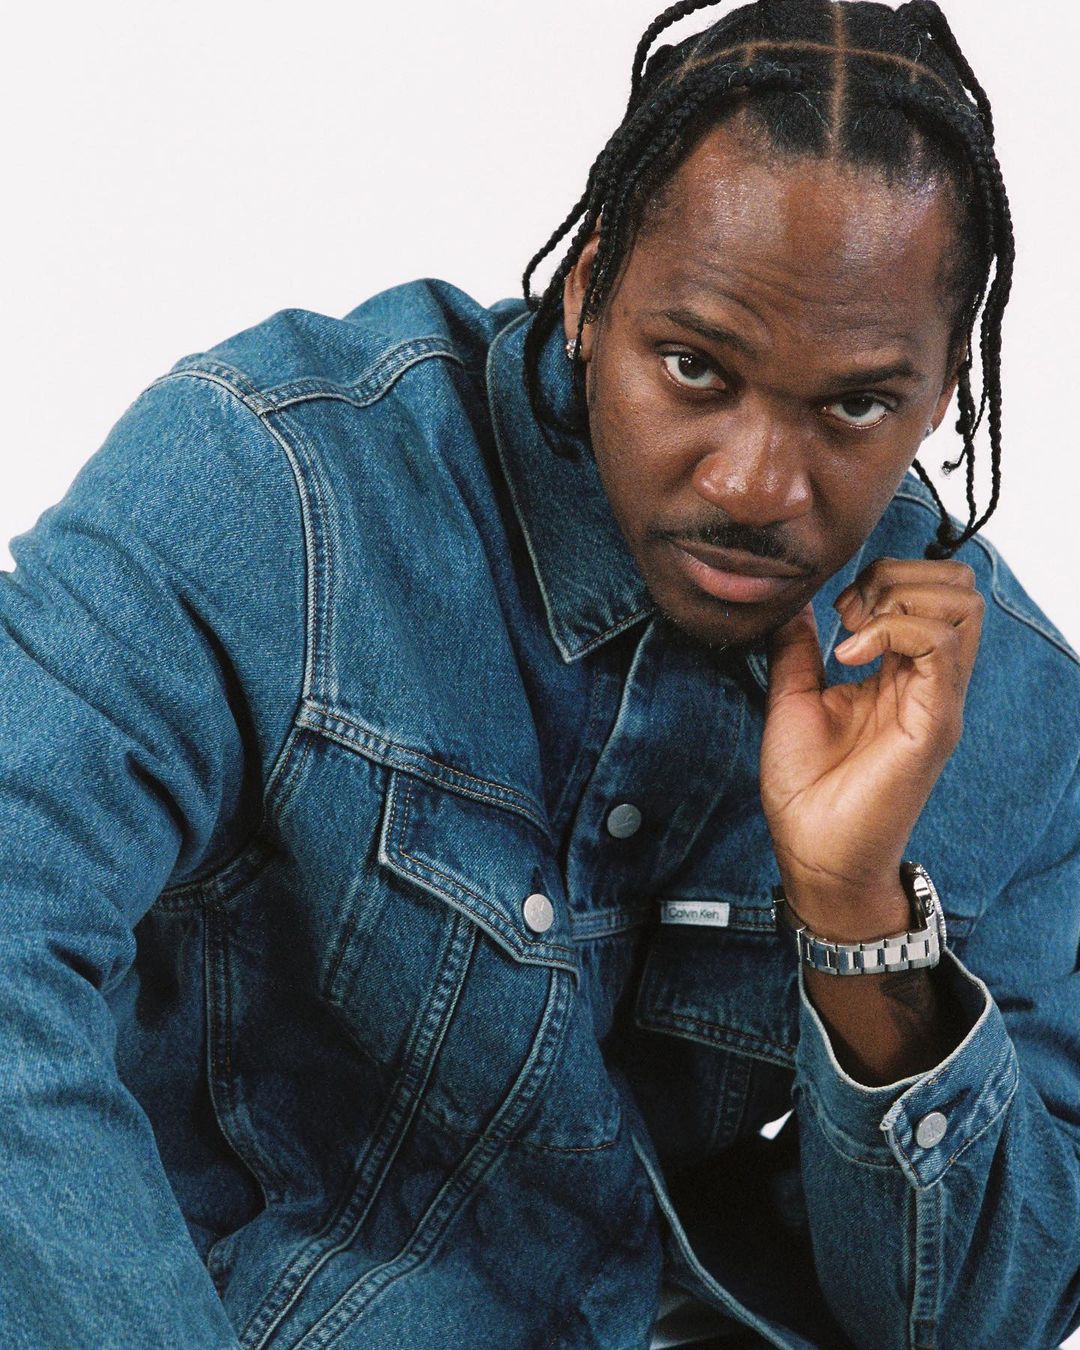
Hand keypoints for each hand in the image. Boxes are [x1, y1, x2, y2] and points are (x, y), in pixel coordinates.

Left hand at [760, 558, 983, 935]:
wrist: (812, 852)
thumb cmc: (806, 789)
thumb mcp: (792, 700)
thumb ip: (798, 650)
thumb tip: (798, 605)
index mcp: (900, 673)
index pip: (930, 591)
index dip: (884, 578)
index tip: (837, 610)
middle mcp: (927, 681)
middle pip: (959, 588)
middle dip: (899, 575)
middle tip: (850, 613)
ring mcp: (936, 698)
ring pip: (962, 605)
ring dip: (899, 597)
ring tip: (854, 632)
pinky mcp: (934, 720)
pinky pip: (939, 645)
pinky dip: (891, 630)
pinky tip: (849, 658)